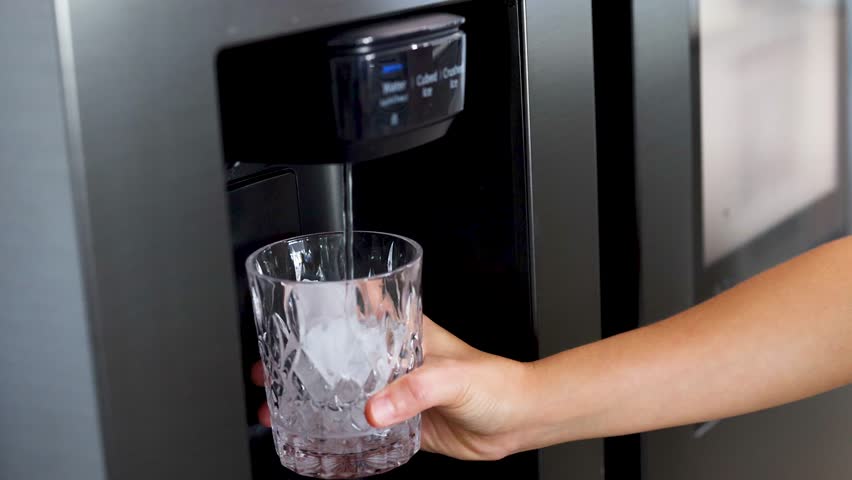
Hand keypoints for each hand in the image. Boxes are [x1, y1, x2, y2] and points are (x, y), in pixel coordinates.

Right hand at [251, 316, 534, 460]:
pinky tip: (317, 436)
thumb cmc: (496, 382)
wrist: (517, 420)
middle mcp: (395, 359)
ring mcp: (396, 390)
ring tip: (278, 406)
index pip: (359, 309)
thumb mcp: (452, 377)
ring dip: (314, 397)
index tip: (288, 310)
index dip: (322, 308)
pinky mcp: (402, 421)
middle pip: (339, 354)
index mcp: (405, 333)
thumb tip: (374, 410)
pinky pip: (362, 425)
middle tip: (268, 369)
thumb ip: (413, 391)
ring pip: (345, 390)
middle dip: (303, 360)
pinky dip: (338, 429)